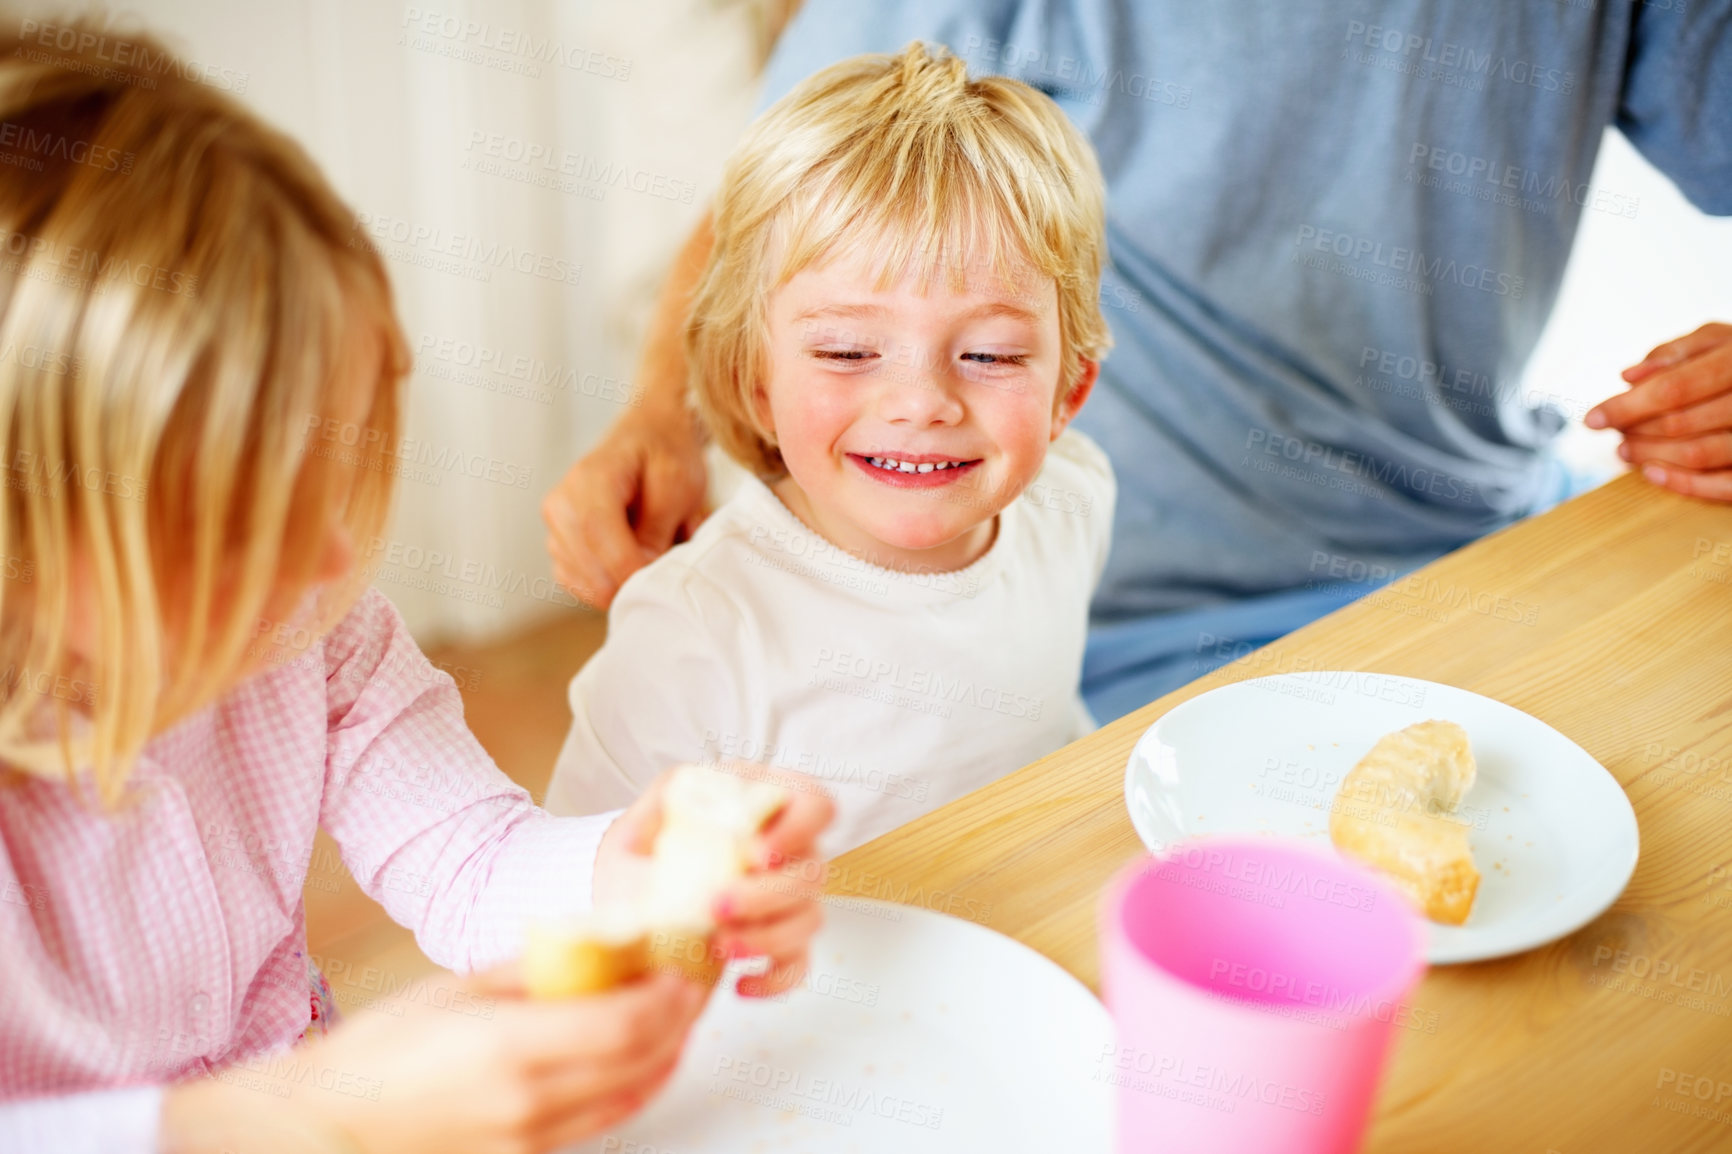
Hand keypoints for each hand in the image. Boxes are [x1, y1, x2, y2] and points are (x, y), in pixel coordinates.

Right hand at [161, 965, 705, 1153]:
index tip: (683, 967)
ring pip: (631, 1096)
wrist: (324, 1124)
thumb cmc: (381, 1050)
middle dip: (682, 1019)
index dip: (671, 996)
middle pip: (643, 1060)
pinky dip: (634, 1087)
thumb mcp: (459, 988)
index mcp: (513, 1047)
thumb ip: (535, 969)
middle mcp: (531, 1101)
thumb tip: (596, 944)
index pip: (629, 1023)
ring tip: (679, 1016)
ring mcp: (531, 1139)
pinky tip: (643, 1060)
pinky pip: (602, 1122)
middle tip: (695, 982)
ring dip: (667, 1055)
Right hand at [541, 401, 707, 610]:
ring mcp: (555, 526)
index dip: (625, 565)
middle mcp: (562, 502)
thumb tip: (643, 566)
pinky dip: (604, 587)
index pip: (597, 530)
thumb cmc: (664, 458)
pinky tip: (628, 568)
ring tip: (648, 558)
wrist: (648, 440)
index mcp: (590, 477)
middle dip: (625, 582)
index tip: (656, 582)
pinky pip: (575, 583)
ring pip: (580, 579)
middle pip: (585, 561)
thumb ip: (659, 524)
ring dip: (617, 584)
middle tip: (662, 579)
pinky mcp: (559, 546)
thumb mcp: (677, 481)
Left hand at [595, 765, 835, 998]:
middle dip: (767, 895)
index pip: (816, 804)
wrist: (641, 887)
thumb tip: (645, 837)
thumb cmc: (654, 841)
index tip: (757, 853)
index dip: (800, 828)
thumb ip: (656, 810)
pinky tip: (740, 984)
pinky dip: (775, 979)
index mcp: (767, 804)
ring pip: (810, 920)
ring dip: (768, 938)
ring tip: (718, 946)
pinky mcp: (782, 941)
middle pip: (814, 872)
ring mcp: (791, 897)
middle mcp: (790, 850)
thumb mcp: (652, 810)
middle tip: (716, 907)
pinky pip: (799, 964)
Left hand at [1586, 322, 1731, 499]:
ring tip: (1625, 450)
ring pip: (1698, 454)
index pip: (1673, 389)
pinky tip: (1652, 472)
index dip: (1626, 407)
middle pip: (1680, 423)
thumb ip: (1674, 353)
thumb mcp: (1716, 340)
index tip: (1592, 420)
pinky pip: (1724, 484)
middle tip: (1614, 432)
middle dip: (1636, 431)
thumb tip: (1628, 377)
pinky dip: (1683, 483)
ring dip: (1651, 455)